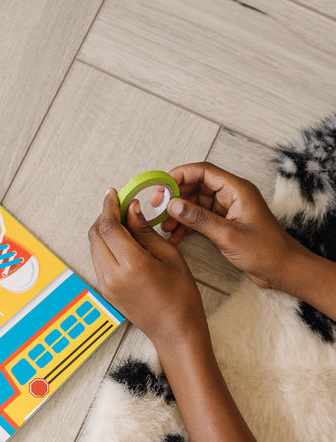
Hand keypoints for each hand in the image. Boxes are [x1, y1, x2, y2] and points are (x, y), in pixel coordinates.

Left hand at [88, 188, 206, 349]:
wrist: (174, 331)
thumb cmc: (180, 295)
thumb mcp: (168, 256)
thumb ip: (145, 230)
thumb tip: (131, 208)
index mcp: (130, 265)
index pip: (108, 227)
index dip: (108, 206)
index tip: (113, 193)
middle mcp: (112, 275)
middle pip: (95, 235)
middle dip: (104, 216)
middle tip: (119, 205)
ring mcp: (105, 285)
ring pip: (94, 248)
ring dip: (103, 231)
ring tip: (123, 221)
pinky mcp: (105, 291)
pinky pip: (98, 261)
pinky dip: (105, 246)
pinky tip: (121, 241)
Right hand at [163, 162, 305, 289]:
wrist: (283, 269)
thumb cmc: (265, 251)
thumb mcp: (227, 234)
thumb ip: (198, 218)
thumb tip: (173, 205)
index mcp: (237, 190)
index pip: (203, 172)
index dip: (180, 176)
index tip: (161, 187)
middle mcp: (231, 195)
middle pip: (196, 186)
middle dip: (175, 197)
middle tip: (157, 209)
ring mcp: (227, 209)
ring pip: (195, 204)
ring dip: (179, 214)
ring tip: (165, 227)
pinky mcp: (224, 223)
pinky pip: (200, 218)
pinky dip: (186, 225)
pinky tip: (176, 236)